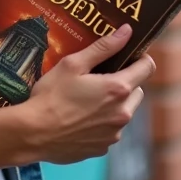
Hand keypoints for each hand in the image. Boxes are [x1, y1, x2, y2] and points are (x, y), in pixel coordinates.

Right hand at [24, 24, 155, 164]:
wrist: (32, 134)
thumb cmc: (51, 96)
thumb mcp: (73, 64)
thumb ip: (104, 47)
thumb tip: (126, 31)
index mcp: (118, 89)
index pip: (148, 68)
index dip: (140, 58)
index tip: (127, 56)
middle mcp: (122, 113)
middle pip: (138, 91)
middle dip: (125, 82)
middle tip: (100, 79)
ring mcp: (114, 134)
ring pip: (124, 112)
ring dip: (114, 104)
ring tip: (87, 100)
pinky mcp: (102, 148)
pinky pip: (110, 130)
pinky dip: (102, 123)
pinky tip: (80, 119)